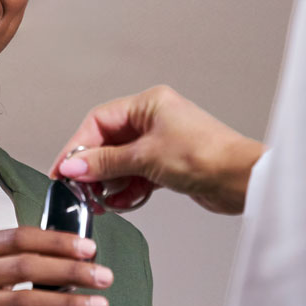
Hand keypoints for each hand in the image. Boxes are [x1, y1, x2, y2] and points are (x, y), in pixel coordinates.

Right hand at [0, 226, 111, 305]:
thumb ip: (10, 259)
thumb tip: (66, 255)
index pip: (21, 238)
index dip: (58, 241)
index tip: (89, 246)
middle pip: (27, 267)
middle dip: (71, 271)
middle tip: (103, 275)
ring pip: (26, 301)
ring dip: (68, 303)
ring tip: (98, 304)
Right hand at [51, 85, 265, 216]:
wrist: (241, 180)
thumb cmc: (206, 156)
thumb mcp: (145, 158)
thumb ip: (106, 163)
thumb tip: (74, 167)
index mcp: (148, 104)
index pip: (99, 121)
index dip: (78, 146)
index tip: (64, 170)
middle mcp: (154, 120)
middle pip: (109, 143)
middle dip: (94, 168)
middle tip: (80, 189)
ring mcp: (162, 143)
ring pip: (122, 162)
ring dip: (110, 182)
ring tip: (101, 200)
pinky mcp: (169, 165)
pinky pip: (137, 175)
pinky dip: (128, 189)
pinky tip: (123, 201)